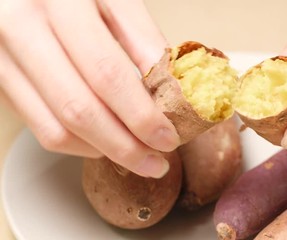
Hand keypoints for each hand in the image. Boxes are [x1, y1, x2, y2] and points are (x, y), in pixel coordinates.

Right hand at [0, 0, 179, 177]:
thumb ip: (142, 40)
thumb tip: (172, 92)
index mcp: (63, 1)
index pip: (107, 72)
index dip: (142, 114)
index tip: (169, 136)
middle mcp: (24, 26)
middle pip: (81, 108)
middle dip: (127, 145)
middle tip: (158, 161)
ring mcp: (4, 55)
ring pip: (59, 127)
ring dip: (106, 151)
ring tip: (138, 157)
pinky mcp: (0, 78)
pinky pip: (41, 129)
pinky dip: (80, 145)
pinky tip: (106, 143)